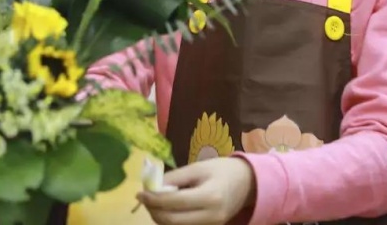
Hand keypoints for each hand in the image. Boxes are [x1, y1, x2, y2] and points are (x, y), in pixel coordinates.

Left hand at [136, 157, 254, 224]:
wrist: (247, 183)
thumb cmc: (221, 170)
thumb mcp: (198, 168)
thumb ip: (174, 177)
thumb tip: (152, 187)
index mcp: (209, 197)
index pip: (173, 203)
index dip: (152, 199)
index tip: (139, 193)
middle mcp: (211, 217)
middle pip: (172, 221)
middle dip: (153, 210)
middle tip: (144, 198)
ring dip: (160, 217)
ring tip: (154, 201)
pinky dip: (170, 220)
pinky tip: (166, 208)